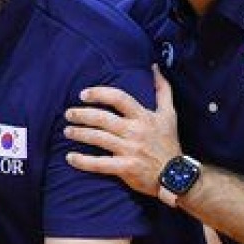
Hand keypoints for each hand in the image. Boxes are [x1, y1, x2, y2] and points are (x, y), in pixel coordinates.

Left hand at [63, 66, 181, 196]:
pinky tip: (70, 157)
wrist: (177, 175)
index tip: (83, 95)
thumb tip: (155, 68)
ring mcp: (130, 150)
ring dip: (79, 133)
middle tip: (68, 114)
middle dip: (81, 114)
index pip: (119, 98)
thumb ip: (162, 90)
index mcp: (143, 117)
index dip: (99, 93)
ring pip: (98, 138)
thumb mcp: (169, 114)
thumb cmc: (168, 142)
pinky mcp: (126, 168)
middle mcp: (135, 131)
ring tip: (67, 131)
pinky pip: (99, 164)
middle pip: (102, 118)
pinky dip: (83, 161)